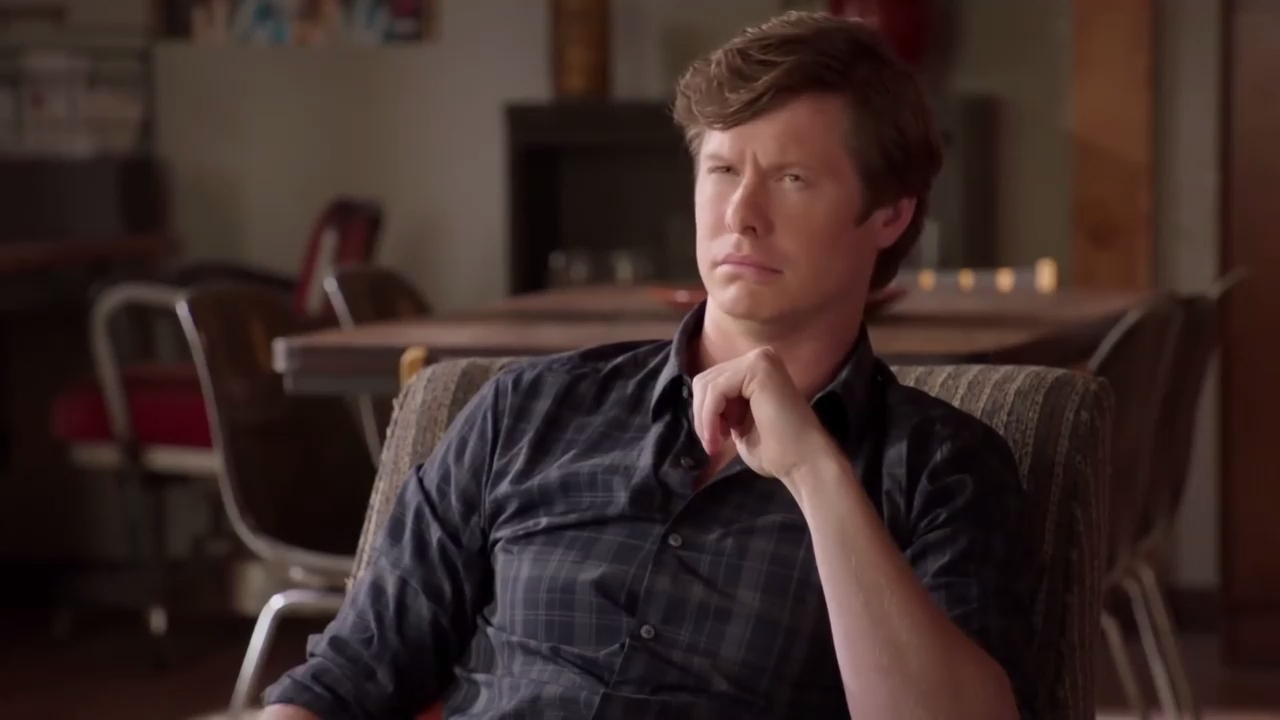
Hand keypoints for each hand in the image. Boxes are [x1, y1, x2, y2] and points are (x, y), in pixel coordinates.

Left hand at [690, 347, 836, 481]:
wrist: (803, 463)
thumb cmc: (775, 451)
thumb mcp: (738, 424)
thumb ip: (722, 408)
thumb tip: (698, 405)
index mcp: (756, 370)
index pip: (712, 382)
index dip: (705, 414)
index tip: (714, 442)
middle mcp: (760, 357)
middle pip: (706, 380)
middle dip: (702, 416)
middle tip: (712, 445)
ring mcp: (760, 359)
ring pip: (707, 385)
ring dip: (704, 419)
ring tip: (715, 445)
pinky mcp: (758, 368)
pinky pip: (716, 390)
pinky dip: (709, 417)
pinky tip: (720, 438)